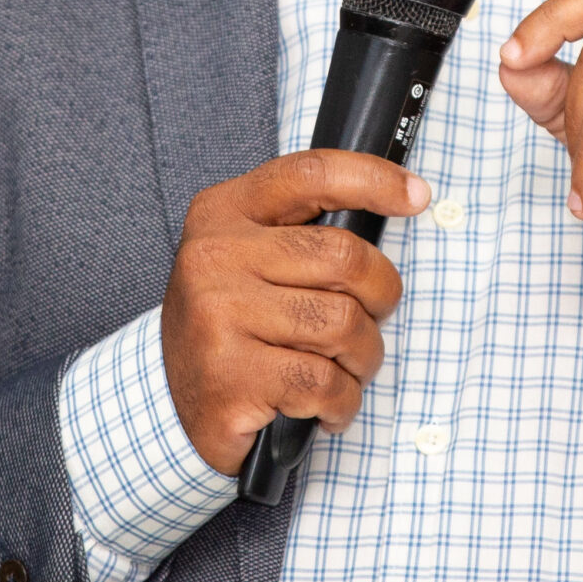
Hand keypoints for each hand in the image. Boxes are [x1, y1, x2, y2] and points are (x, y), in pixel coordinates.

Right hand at [160, 151, 427, 473]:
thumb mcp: (250, 257)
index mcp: (225, 211)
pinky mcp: (229, 376)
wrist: (165, 404)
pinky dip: (342, 401)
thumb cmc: (231, 323)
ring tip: (347, 369)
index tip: (417, 196)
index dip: (374, 179)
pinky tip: (326, 406)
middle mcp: (215, 255)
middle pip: (345, 257)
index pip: (312, 175)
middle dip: (382, 295)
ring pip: (343, 324)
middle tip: (373, 318)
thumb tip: (399, 203)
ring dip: (364, 356)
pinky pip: (323, 382)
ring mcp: (218, 315)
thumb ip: (304, 231)